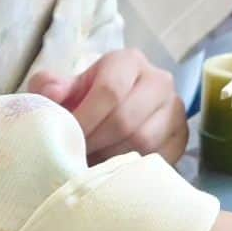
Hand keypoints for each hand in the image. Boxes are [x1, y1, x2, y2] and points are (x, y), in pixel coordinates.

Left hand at [29, 49, 187, 166]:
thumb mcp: (62, 89)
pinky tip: (113, 169)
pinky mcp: (182, 135)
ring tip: (91, 163)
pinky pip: (158, 158)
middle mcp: (159, 80)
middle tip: (74, 156)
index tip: (64, 139)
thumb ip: (49, 86)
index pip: (110, 90)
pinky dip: (132, 168)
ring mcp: (175, 108)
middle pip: (126, 120)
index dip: (85, 119)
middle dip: (95, 143)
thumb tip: (53, 94)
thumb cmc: (84, 101)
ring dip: (111, 158)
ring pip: (143, 142)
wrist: (109, 114)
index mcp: (128, 61)